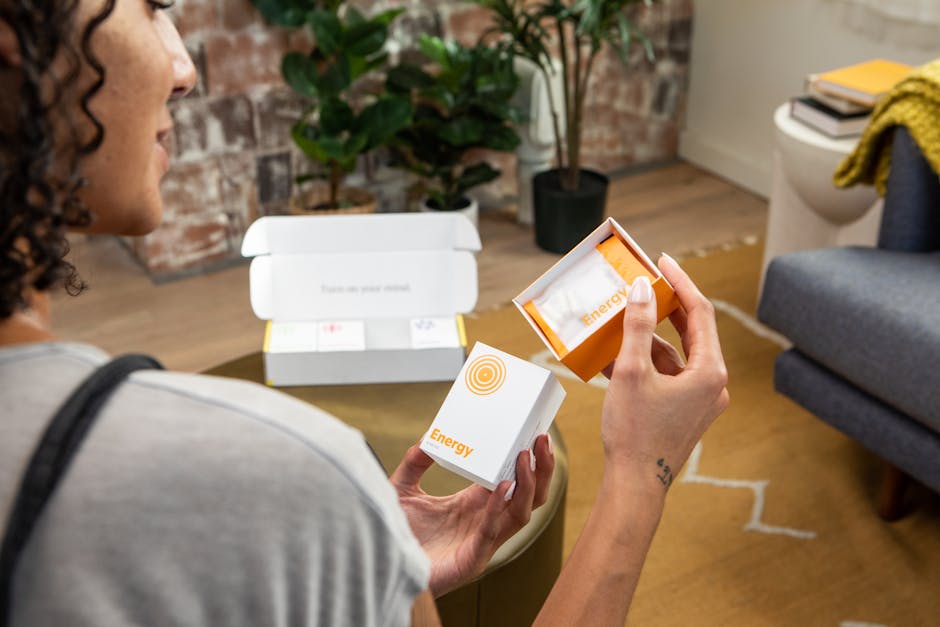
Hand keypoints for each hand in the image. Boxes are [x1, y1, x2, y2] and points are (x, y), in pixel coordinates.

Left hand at [390, 435, 554, 596]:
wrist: (380, 567)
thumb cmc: (395, 534)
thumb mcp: (403, 490)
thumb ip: (414, 463)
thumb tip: (428, 437)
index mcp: (474, 504)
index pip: (512, 480)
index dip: (526, 460)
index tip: (534, 434)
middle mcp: (485, 521)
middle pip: (528, 497)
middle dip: (540, 469)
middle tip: (542, 440)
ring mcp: (481, 542)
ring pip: (520, 514)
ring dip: (528, 485)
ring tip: (526, 457)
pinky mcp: (471, 560)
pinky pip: (492, 532)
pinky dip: (499, 509)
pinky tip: (502, 486)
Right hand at [601, 254, 729, 489]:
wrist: (635, 485)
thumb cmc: (635, 432)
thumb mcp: (632, 372)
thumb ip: (638, 325)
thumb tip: (641, 288)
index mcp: (710, 372)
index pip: (699, 312)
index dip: (680, 282)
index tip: (662, 261)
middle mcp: (713, 384)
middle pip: (691, 331)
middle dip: (665, 306)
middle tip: (645, 282)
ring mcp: (700, 399)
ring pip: (676, 354)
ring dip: (649, 337)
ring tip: (620, 319)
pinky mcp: (685, 410)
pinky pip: (667, 375)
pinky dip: (645, 363)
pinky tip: (614, 356)